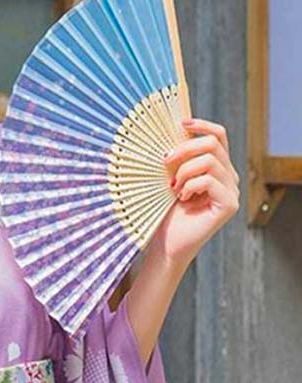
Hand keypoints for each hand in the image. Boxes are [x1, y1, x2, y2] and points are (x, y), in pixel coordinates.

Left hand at [151, 117, 239, 272]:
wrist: (165, 245)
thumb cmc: (164, 215)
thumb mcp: (167, 180)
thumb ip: (175, 159)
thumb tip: (166, 132)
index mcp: (216, 168)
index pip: (218, 136)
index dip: (202, 125)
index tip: (181, 122)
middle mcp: (228, 177)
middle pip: (214, 143)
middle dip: (185, 148)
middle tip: (165, 161)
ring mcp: (231, 190)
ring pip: (210, 160)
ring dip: (185, 171)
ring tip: (173, 188)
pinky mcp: (229, 204)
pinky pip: (209, 180)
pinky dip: (190, 185)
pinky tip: (182, 198)